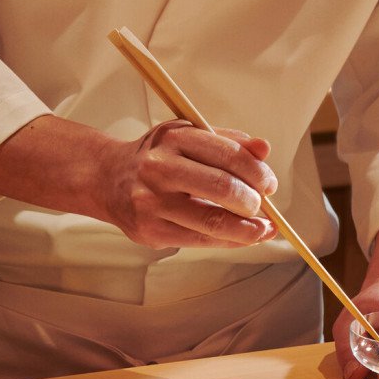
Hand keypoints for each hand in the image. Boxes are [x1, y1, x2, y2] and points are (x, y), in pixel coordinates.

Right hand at [92, 121, 279, 249]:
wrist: (108, 179)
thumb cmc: (158, 157)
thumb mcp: (189, 137)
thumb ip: (228, 142)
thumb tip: (265, 149)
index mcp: (173, 137)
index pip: (227, 153)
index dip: (257, 172)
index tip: (269, 184)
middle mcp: (159, 167)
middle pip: (221, 187)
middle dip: (252, 202)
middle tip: (262, 207)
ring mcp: (152, 202)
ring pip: (213, 222)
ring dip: (247, 229)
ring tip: (261, 229)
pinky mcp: (150, 231)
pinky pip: (200, 241)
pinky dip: (228, 241)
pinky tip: (240, 237)